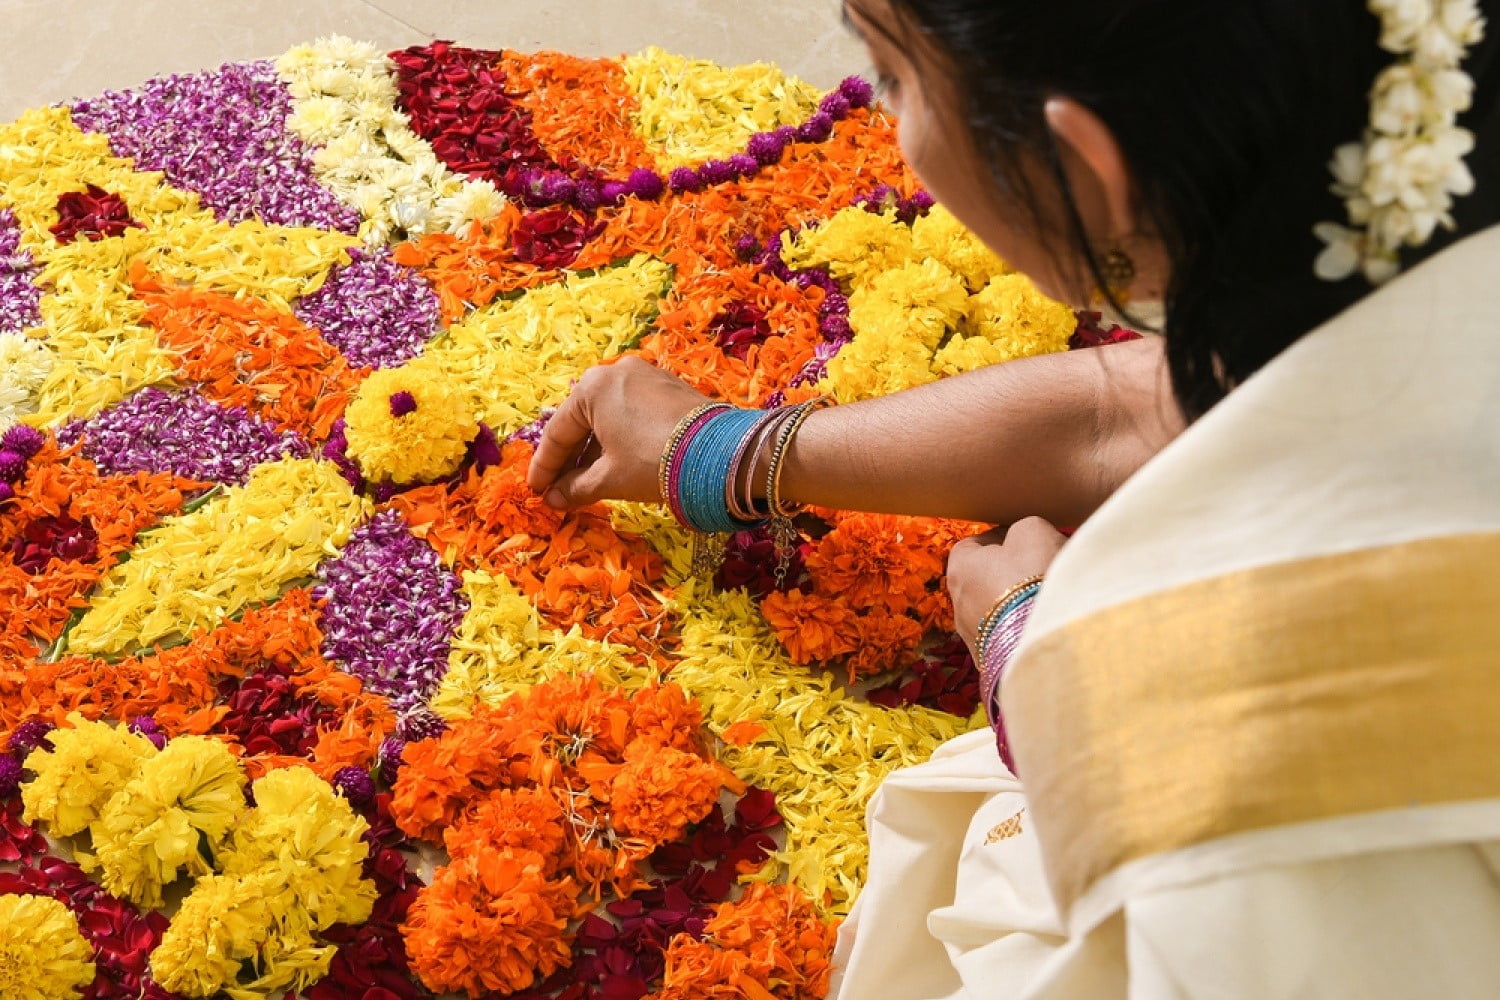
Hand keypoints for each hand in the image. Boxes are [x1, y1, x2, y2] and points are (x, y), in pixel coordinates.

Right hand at [527, 356, 710, 508]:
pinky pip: (632, 414)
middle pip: (582, 421)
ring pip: (608, 418)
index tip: (535, 490)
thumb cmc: (653, 461)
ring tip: (585, 484)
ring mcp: (646, 377)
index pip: (558, 432)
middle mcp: (616, 372)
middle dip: (570, 459)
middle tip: (557, 490)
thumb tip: (554, 500)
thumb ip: (576, 488)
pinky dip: (619, 439)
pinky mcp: (669, 387)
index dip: (545, 466)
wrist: (720, 453)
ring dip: (595, 451)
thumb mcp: (610, 478)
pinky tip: (615, 464)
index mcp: (592, 387)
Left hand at [947, 516, 1066, 657]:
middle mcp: (958, 604)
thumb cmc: (1032, 577)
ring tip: (1048, 599)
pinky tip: (1046, 625)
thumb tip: (1023, 540)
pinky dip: (1024, 627)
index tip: (1024, 540)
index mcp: (959, 568)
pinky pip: (1008, 635)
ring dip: (1018, 603)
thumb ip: (1021, 529)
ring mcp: (973, 637)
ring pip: (996, 611)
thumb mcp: (1031, 531)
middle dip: (1009, 572)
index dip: (998, 539)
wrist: (1045, 643)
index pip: (971, 545)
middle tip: (1040, 567)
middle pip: (983, 579)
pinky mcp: (993, 661)